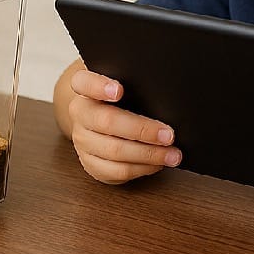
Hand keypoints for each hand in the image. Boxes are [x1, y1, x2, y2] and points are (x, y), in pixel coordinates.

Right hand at [65, 66, 181, 183]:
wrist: (99, 123)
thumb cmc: (120, 100)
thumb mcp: (125, 86)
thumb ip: (136, 86)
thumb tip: (168, 100)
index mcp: (85, 88)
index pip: (84, 82)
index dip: (100, 86)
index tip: (119, 90)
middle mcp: (80, 114)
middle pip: (108, 121)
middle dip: (142, 130)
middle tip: (168, 135)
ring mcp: (82, 140)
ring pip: (115, 151)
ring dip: (149, 154)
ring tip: (172, 154)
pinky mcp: (90, 163)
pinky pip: (117, 170)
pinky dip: (142, 168)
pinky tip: (158, 163)